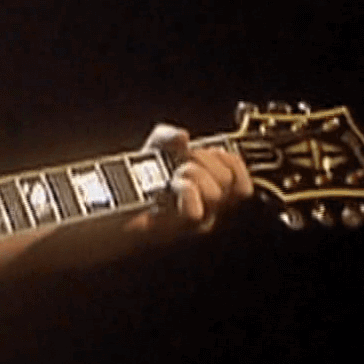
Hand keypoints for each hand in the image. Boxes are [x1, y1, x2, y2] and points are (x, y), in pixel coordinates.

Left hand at [125, 124, 255, 236]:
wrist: (122, 197)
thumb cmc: (145, 173)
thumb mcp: (158, 145)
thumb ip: (170, 135)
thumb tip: (183, 136)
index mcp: (213, 187)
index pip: (241, 179)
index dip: (231, 161)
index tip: (213, 152)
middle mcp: (209, 206)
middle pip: (226, 179)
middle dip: (204, 161)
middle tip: (184, 162)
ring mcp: (196, 219)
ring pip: (213, 193)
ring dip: (193, 175)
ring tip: (175, 175)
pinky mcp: (179, 228)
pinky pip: (195, 210)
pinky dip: (186, 191)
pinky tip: (174, 186)